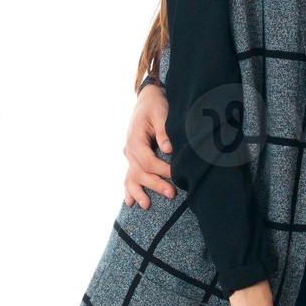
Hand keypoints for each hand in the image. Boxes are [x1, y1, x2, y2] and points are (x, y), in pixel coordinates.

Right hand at [123, 83, 173, 207]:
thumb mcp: (161, 112)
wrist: (147, 99)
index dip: (162, 170)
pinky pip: (128, 176)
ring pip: (131, 177)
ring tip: (147, 205)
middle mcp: (129, 149)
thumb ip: (163, 131)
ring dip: (138, 192)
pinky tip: (130, 202)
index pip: (148, 160)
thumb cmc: (156, 105)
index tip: (176, 174)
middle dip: (155, 184)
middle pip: (140, 172)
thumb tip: (168, 149)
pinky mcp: (133, 158)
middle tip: (171, 193)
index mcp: (135, 139)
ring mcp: (129, 154)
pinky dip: (129, 189)